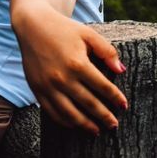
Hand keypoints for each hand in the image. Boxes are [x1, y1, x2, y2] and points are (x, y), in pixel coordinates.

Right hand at [15, 4, 127, 134]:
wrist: (32, 26)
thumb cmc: (64, 29)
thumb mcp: (89, 34)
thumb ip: (107, 51)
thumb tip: (121, 70)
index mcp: (77, 63)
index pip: (102, 86)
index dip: (115, 98)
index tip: (124, 106)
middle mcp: (62, 78)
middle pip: (88, 104)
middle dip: (104, 116)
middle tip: (114, 125)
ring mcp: (48, 86)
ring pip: (70, 114)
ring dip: (85, 125)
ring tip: (97, 131)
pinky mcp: (37, 90)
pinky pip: (52, 112)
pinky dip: (65, 122)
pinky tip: (75, 125)